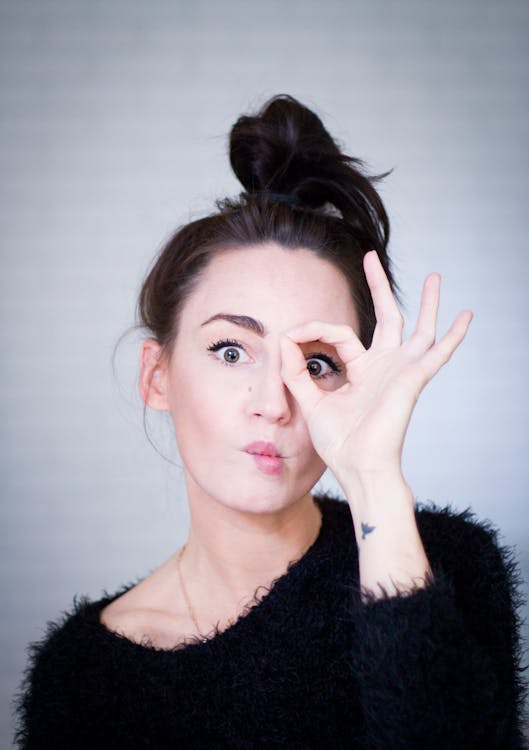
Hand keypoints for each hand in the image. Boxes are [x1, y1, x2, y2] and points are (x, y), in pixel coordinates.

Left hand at [279, 250, 472, 483]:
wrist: (357, 467)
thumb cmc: (339, 443)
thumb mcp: (310, 402)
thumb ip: (296, 372)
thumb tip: (283, 340)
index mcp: (361, 370)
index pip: (338, 334)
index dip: (313, 330)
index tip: (289, 335)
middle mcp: (384, 366)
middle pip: (386, 317)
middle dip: (379, 287)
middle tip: (372, 258)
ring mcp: (401, 371)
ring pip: (418, 329)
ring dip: (427, 303)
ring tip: (435, 276)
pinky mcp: (412, 379)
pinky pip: (437, 353)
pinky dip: (452, 336)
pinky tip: (465, 316)